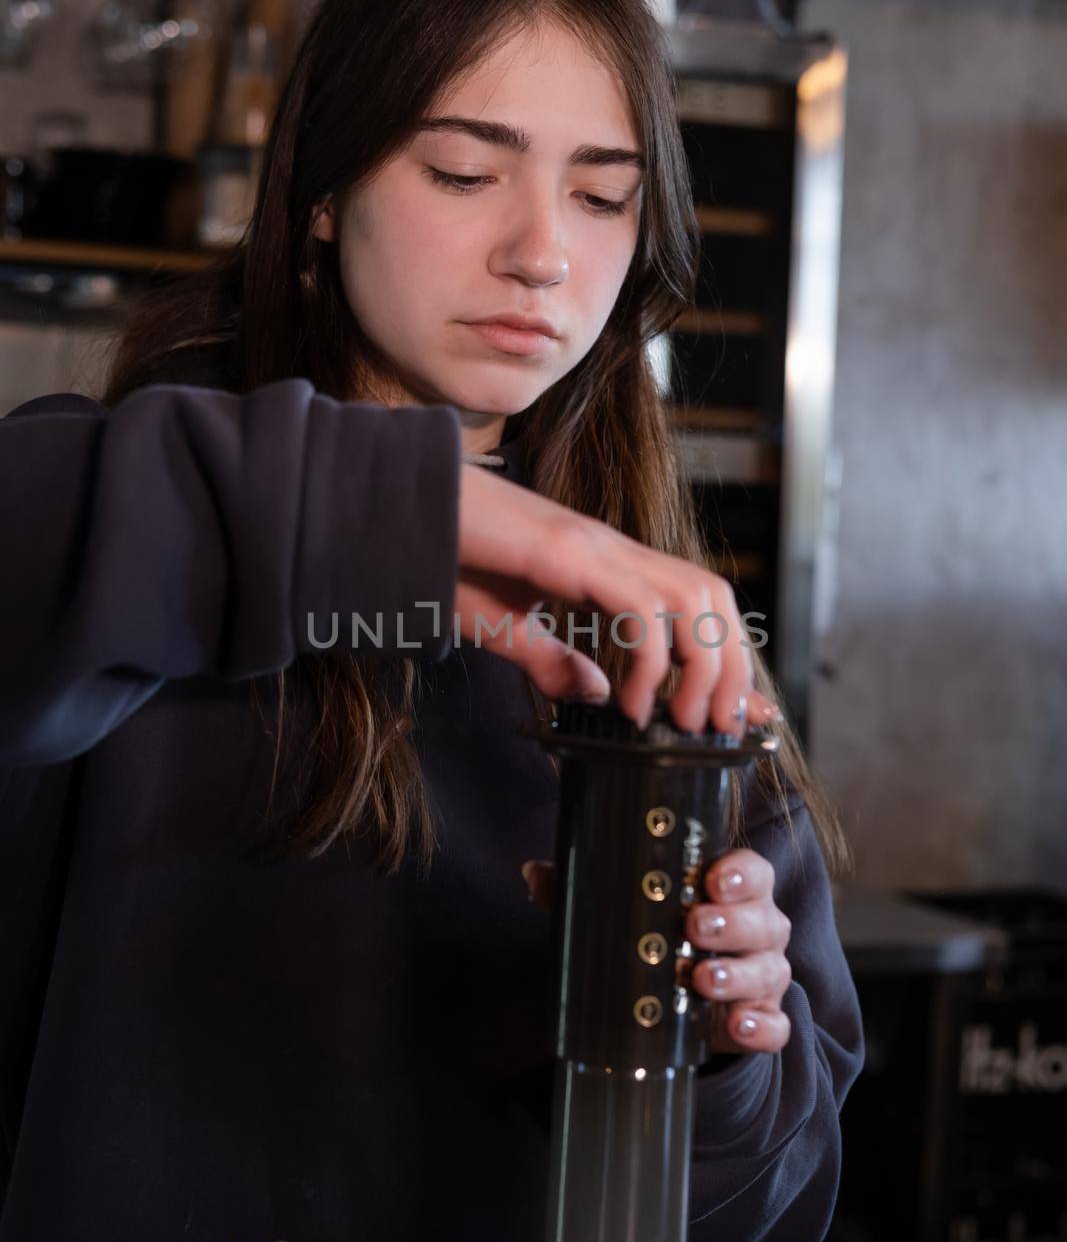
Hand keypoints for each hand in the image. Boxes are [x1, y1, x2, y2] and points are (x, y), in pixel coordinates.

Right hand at [458, 463, 780, 734]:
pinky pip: (639, 606)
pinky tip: (627, 703)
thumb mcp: (507, 629)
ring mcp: (595, 547)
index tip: (747, 715)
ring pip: (694, 598)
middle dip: (731, 668)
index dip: (731, 659)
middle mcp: (614, 551)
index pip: (696, 605)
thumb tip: (600, 693)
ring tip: (680, 721)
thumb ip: (552, 662)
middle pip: (714, 598)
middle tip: (715, 728)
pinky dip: (648, 660)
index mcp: (607, 566)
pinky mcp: (570, 552)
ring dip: (702, 667)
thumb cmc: (444, 561)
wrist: (399, 513)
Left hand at [521, 847, 790, 1056]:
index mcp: (734, 891)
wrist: (691, 998)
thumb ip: (586, 890)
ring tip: (701, 980)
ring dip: (737, 975)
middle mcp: (759, 928)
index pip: (751, 871)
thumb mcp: (628, 910)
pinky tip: (737, 1025)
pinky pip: (775, 1026)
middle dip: (731, 922)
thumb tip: (533, 873)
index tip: (712, 878)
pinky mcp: (762, 1019)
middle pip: (763, 919)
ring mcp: (765, 974)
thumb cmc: (664, 935)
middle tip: (695, 926)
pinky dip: (761, 1027)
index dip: (739, 872)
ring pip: (768, 971)